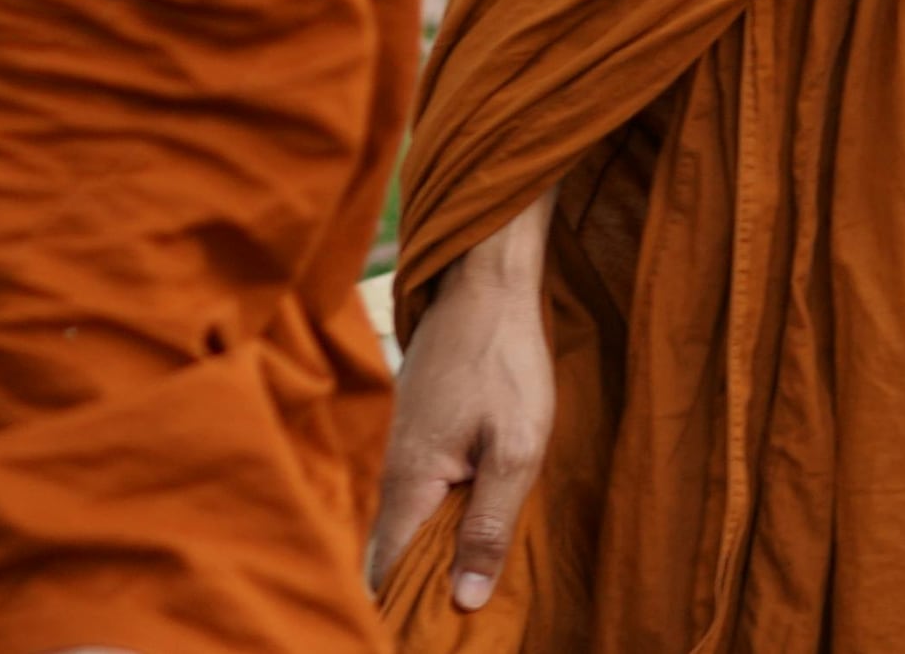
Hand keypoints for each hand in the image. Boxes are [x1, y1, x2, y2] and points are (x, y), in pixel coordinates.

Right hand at [364, 198, 555, 609]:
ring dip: (429, 561)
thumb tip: (465, 598)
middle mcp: (392, 473)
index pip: (387, 572)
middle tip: (454, 625)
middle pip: (392, 556)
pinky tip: (466, 540)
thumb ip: (490, 525)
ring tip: (462, 597)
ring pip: (405, 527)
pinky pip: (417, 500)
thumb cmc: (505, 362)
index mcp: (410, 483)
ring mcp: (400, 453)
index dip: (403, 612)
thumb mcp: (517, 449)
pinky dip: (436, 527)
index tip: (429, 636)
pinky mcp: (416, 438)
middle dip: (417, 594)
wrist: (485, 285)